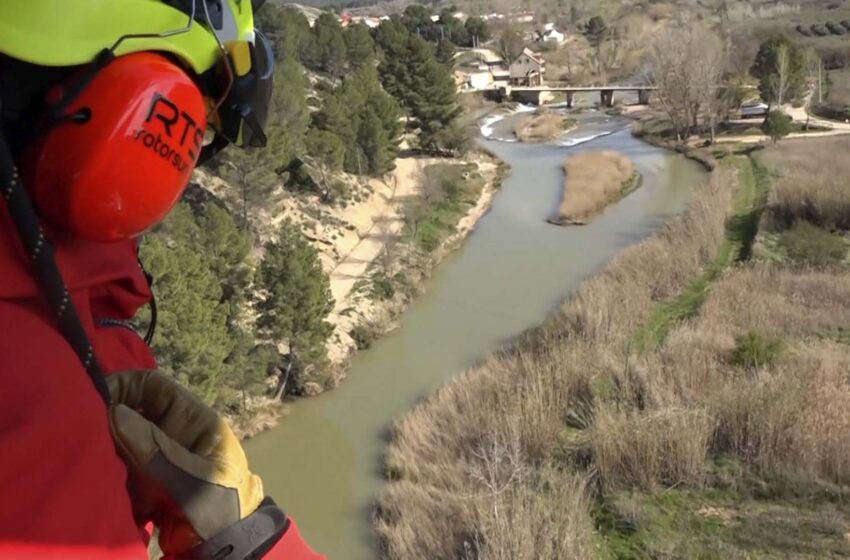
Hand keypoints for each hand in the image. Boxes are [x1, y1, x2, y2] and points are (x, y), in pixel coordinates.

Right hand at [106, 370, 271, 556]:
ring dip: (106, 448)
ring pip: (123, 438)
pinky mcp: (147, 478)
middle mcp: (174, 431)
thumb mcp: (192, 479)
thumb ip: (156, 449)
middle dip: (108, 421)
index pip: (153, 387)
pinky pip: (122, 464)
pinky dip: (109, 471)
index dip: (123, 387)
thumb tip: (116, 412)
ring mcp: (160, 454)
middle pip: (132, 411)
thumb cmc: (221, 507)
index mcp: (193, 419)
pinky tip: (97, 479)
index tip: (93, 401)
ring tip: (89, 458)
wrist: (225, 546)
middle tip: (83, 435)